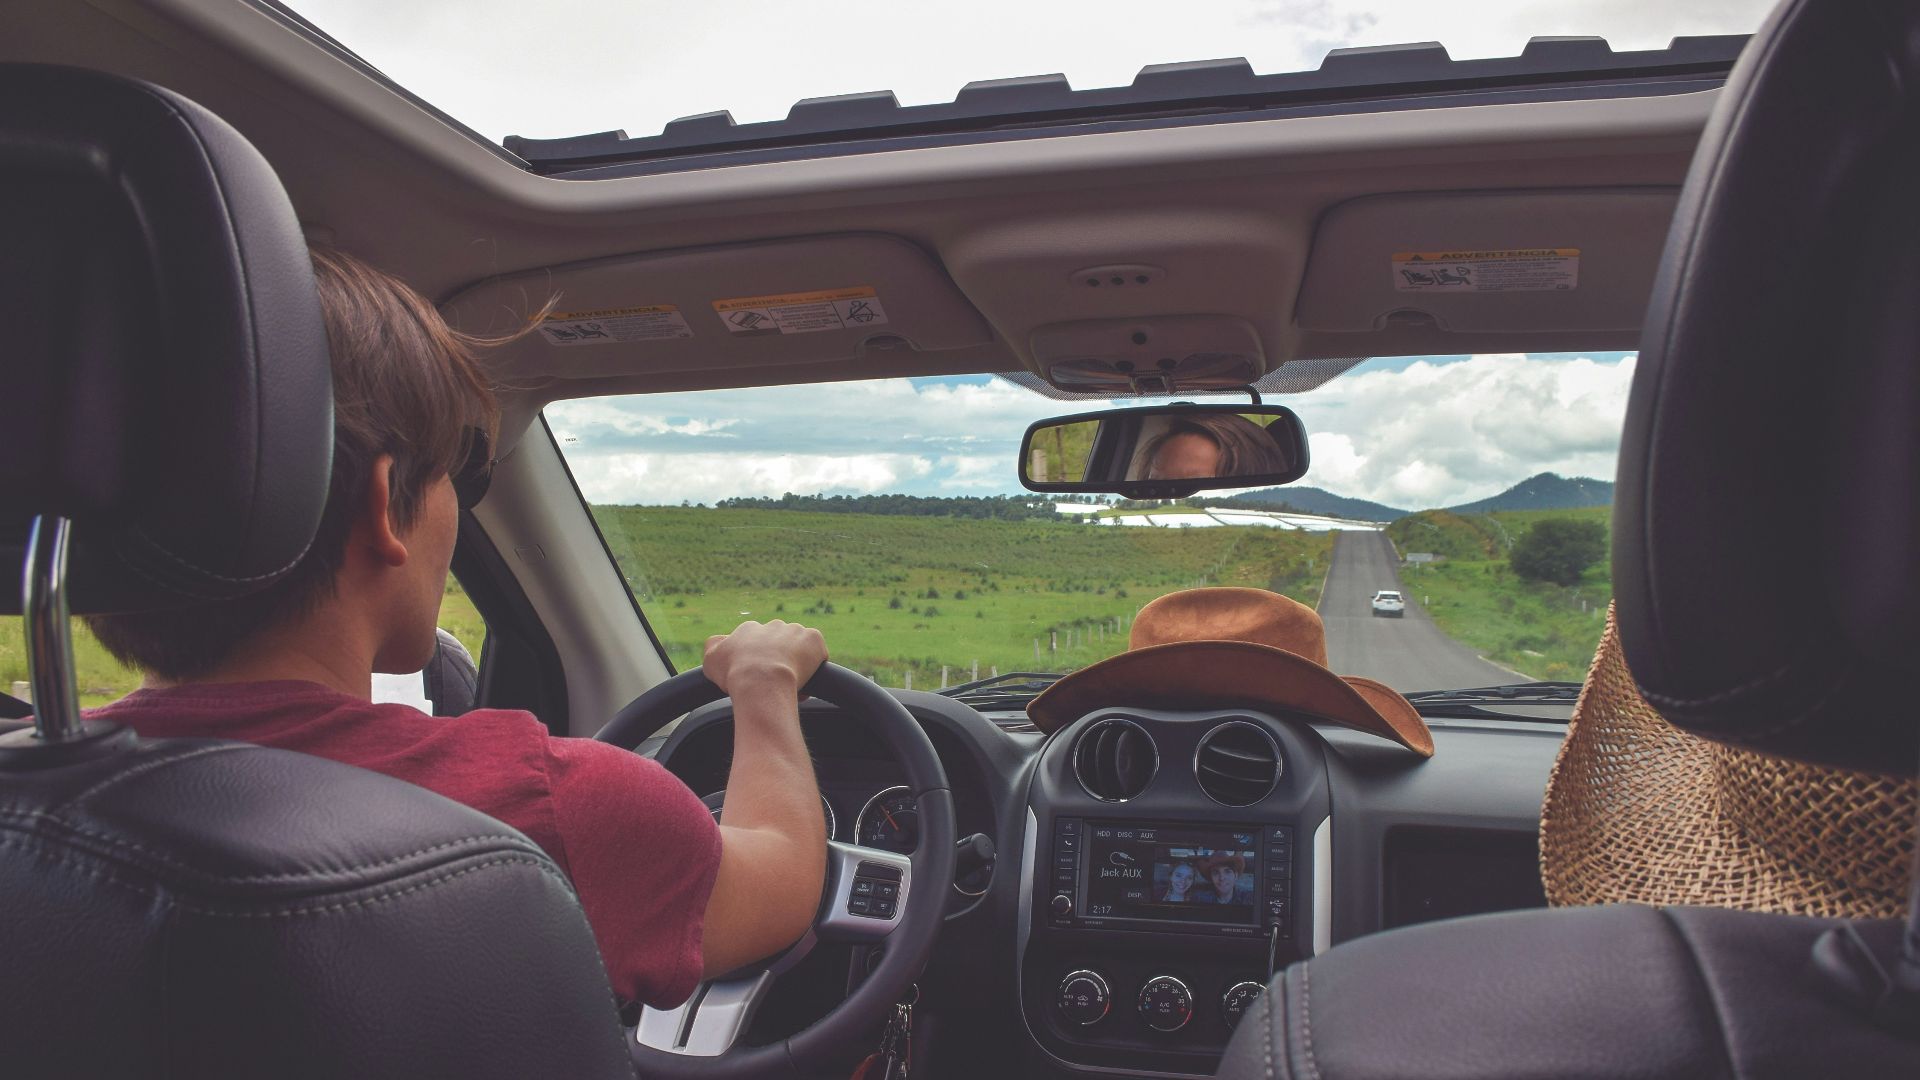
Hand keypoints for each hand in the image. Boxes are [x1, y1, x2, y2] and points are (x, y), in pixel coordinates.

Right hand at [703, 620, 827, 697]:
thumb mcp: (711, 660)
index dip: (757, 664)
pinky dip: (815, 667)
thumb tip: (719, 642)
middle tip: (775, 683)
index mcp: (749, 630)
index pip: (755, 644)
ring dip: (796, 665)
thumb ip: (713, 646)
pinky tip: (806, 682)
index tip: (758, 679)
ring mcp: (795, 631)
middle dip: (777, 662)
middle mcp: (772, 626)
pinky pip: (817, 653)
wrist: (761, 681)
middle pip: (778, 644)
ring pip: (798, 649)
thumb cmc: (735, 674)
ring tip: (791, 687)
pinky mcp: (814, 639)